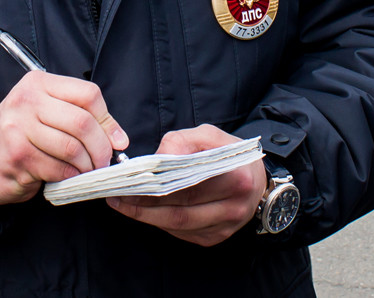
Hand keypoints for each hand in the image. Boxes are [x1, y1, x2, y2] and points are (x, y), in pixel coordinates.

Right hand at [0, 71, 128, 204]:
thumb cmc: (22, 133)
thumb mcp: (48, 112)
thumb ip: (81, 116)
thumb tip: (118, 138)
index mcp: (39, 82)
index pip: (87, 94)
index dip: (107, 120)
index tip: (115, 139)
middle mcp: (27, 100)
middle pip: (82, 122)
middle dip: (101, 147)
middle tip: (104, 160)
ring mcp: (19, 128)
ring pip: (72, 148)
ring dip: (87, 165)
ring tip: (87, 170)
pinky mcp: (18, 156)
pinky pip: (58, 169)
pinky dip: (71, 177)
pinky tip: (69, 176)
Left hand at [105, 124, 266, 245]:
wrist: (256, 179)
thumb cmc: (230, 154)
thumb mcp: (211, 136)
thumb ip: (183, 141)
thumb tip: (157, 158)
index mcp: (236, 179)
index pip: (189, 187)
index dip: (155, 188)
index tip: (129, 182)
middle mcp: (234, 208)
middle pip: (180, 211)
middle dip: (143, 206)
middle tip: (117, 196)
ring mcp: (225, 226)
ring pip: (179, 226)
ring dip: (147, 217)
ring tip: (123, 203)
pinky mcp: (216, 237)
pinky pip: (182, 233)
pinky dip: (160, 222)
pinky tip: (144, 211)